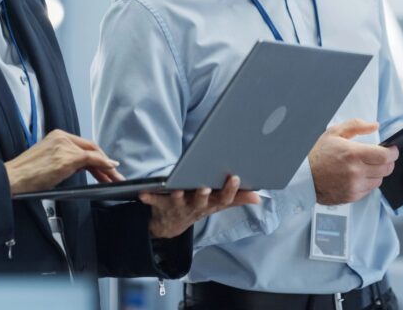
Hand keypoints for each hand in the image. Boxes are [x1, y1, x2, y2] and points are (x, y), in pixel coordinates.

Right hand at [4, 129, 123, 195]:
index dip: (97, 156)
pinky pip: (91, 159)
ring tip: (115, 178)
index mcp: (57, 136)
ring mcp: (65, 146)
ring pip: (93, 154)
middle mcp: (62, 137)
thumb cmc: (26, 174)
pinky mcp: (67, 157)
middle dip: (105, 162)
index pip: (83, 145)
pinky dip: (103, 164)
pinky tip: (110, 169)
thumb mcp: (49, 162)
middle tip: (115, 174)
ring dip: (107, 167)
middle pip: (91, 148)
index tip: (106, 166)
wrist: (13, 178)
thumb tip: (80, 167)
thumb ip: (65, 160)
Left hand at [141, 175, 260, 238]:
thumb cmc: (198, 206)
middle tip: (205, 187)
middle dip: (203, 195)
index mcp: (211, 204)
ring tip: (176, 189)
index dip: (230, 190)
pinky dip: (149, 197)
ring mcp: (178, 207)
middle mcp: (196, 207)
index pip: (223, 199)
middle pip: (201, 201)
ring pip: (179, 202)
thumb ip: (237, 198)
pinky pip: (154, 200)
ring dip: (177, 196)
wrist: (170, 225)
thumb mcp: (218, 203)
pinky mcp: (161, 205)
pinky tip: (143, 192)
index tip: (235, 177)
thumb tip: (259, 197)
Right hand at [308, 119, 398, 205]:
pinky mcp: (352, 196)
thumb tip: (375, 125)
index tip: (391, 150)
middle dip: (387, 162)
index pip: (385, 156)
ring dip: (377, 173)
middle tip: (380, 157)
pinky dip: (367, 183)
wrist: (304, 177)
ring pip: (379, 180)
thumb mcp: (334, 132)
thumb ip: (357, 126)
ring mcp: (354, 186)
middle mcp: (355, 172)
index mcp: (353, 154)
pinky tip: (358, 176)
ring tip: (365, 167)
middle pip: (386, 169)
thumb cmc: (318, 154)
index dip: (392, 152)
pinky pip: (369, 190)